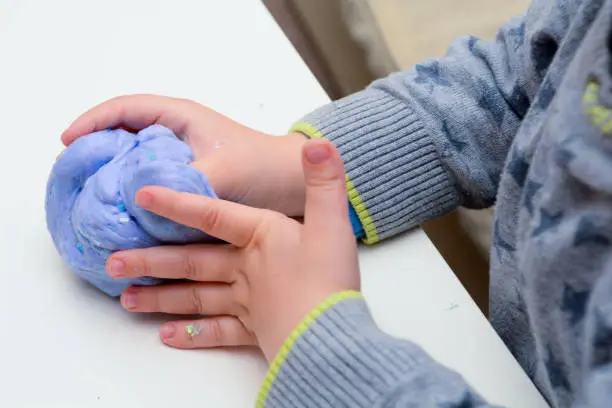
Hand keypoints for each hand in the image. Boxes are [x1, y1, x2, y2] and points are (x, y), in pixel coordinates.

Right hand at [62, 95, 306, 215]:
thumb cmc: (264, 168)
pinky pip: (154, 186)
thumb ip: (182, 187)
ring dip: (116, 177)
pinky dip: (137, 198)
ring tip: (92, 198)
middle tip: (75, 175)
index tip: (69, 142)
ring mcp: (183, 160)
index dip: (93, 122)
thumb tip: (139, 204)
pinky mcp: (190, 184)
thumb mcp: (221, 173)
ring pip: (138, 163)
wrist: (296, 187)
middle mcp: (179, 136)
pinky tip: (125, 217)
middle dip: (98, 151)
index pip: (126, 108)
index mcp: (181, 118)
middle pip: (125, 135)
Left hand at [105, 139, 359, 360]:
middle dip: (151, 261)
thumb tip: (316, 144)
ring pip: (196, 298)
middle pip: (191, 262)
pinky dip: (192, 335)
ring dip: (161, 298)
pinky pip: (217, 332)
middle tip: (112, 263)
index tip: (141, 196)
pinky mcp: (254, 332)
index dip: (177, 203)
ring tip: (127, 299)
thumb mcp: (333, 224)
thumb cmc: (329, 280)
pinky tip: (167, 336)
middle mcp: (244, 270)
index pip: (211, 215)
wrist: (331, 336)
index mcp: (260, 238)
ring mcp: (245, 303)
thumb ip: (324, 182)